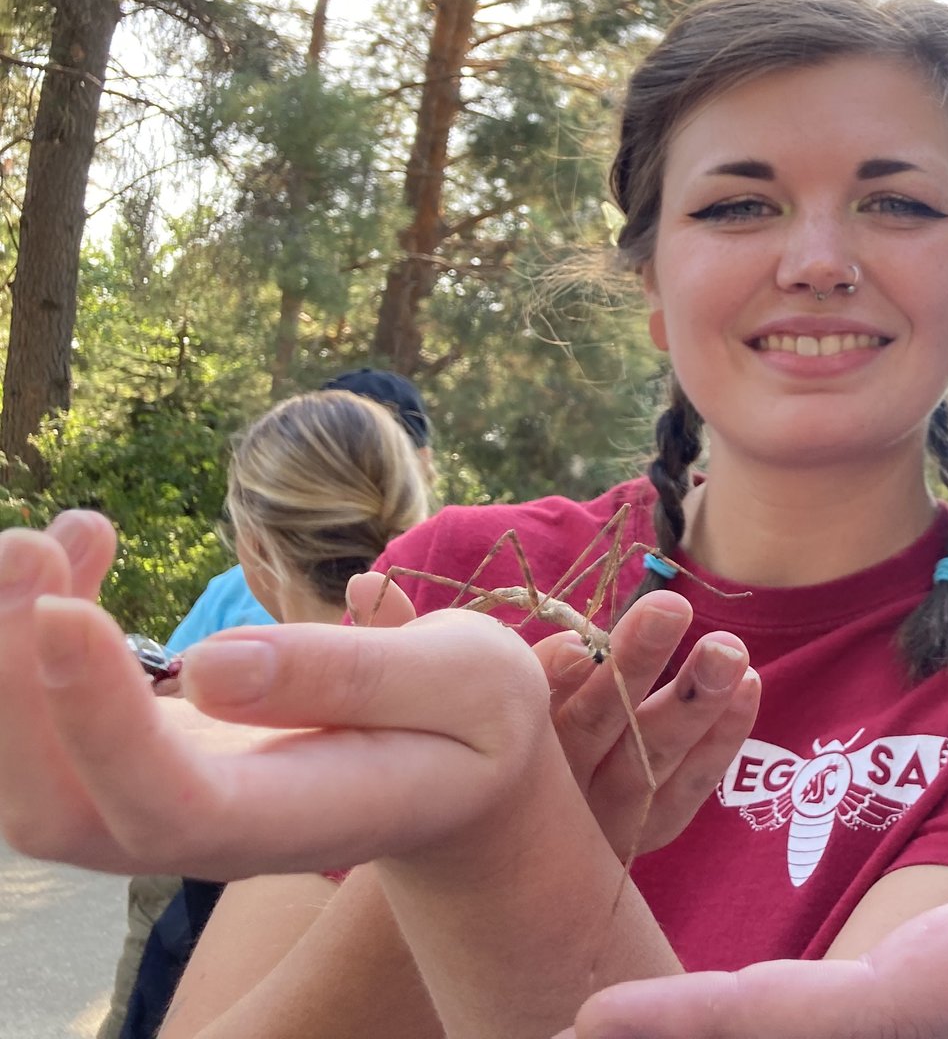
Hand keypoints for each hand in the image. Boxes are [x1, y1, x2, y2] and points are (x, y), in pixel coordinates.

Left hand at [1, 512, 557, 881]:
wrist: (459, 772)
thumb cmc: (476, 721)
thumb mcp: (466, 680)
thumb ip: (354, 675)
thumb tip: (210, 666)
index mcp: (301, 819)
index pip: (171, 806)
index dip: (100, 725)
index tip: (65, 612)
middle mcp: (210, 833)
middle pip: (60, 812)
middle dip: (8, 687)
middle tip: (25, 549)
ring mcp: (162, 804)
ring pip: (26, 777)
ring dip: (3, 654)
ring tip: (46, 538)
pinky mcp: (140, 757)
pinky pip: (45, 719)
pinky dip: (33, 631)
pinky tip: (82, 543)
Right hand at [352, 574, 758, 861]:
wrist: (468, 893)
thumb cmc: (446, 773)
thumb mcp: (420, 714)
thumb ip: (402, 644)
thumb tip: (367, 582)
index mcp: (504, 751)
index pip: (529, 712)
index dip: (552, 678)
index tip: (575, 644)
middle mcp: (555, 783)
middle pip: (601, 722)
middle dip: (637, 664)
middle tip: (673, 608)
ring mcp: (601, 810)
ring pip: (654, 754)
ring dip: (694, 699)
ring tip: (732, 650)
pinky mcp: (638, 829)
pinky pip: (686, 789)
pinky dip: (720, 741)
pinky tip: (751, 688)